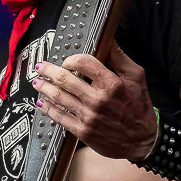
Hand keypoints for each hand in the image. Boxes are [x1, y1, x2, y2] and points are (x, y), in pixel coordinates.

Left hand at [31, 39, 157, 160]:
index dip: (71, 59)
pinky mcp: (83, 131)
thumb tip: (108, 39)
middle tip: (41, 67)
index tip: (67, 61)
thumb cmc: (139, 107)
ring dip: (44, 88)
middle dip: (49, 71)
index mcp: (112, 84)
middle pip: (65, 79)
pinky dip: (48, 109)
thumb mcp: (137, 77)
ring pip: (59, 97)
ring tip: (37, 82)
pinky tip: (41, 103)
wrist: (142, 141)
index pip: (84, 63)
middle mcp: (98, 100)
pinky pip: (60, 117)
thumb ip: (120, 57)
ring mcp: (89, 116)